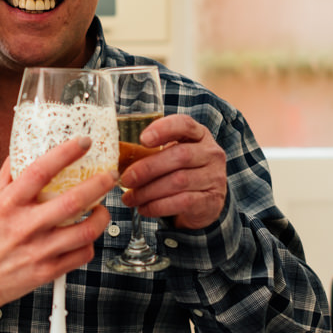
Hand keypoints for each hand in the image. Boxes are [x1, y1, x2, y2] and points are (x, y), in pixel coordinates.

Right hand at [0, 136, 115, 317]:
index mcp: (7, 204)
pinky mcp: (47, 272)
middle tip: (111, 175)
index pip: (39, 171)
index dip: (65, 153)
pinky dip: (89, 243)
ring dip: (101, 217)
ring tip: (101, 209)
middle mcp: (24, 227)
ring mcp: (38, 251)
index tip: (83, 142)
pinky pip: (81, 255)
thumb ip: (7, 177)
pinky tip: (85, 236)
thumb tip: (22, 150)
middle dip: (99, 184)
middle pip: (72, 201)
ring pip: (85, 232)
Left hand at [120, 114, 226, 229]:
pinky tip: (144, 208)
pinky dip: (158, 206)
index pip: (184, 124)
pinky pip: (182, 202)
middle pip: (180, 156)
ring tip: (129, 198)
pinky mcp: (211, 200)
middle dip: (148, 168)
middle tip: (125, 178)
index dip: (163, 129)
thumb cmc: (181, 173)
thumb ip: (153, 152)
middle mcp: (211, 153)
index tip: (142, 139)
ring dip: (148, 191)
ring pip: (179, 181)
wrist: (205, 203)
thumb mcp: (172, 155)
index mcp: (199, 135)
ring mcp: (214, 177)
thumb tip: (118, 158)